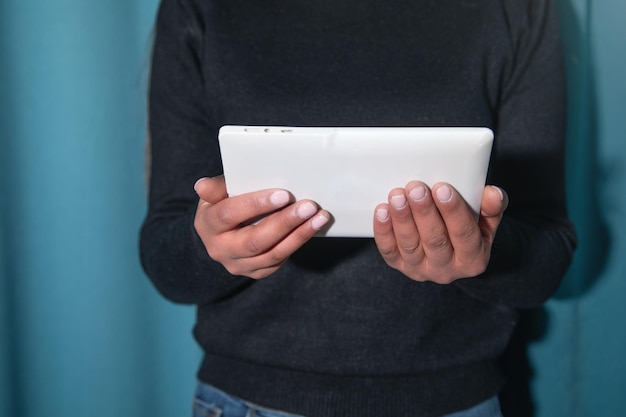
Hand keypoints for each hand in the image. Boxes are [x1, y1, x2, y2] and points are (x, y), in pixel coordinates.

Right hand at [193, 176, 330, 278]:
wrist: (219, 237)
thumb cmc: (221, 205)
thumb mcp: (215, 194)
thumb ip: (216, 188)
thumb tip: (202, 185)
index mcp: (208, 225)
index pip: (229, 215)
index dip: (256, 204)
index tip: (283, 194)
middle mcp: (221, 249)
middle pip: (255, 240)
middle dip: (284, 223)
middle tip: (309, 206)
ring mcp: (239, 264)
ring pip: (272, 254)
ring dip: (299, 235)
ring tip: (319, 217)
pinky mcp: (257, 272)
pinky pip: (279, 260)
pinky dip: (298, 243)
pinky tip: (313, 228)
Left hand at [373, 182, 507, 283]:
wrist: (449, 252)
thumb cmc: (469, 229)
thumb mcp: (486, 221)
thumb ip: (492, 207)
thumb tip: (493, 193)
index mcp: (473, 259)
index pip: (464, 234)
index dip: (453, 211)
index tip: (442, 188)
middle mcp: (447, 270)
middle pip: (435, 240)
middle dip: (424, 212)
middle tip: (416, 188)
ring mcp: (421, 270)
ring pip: (410, 245)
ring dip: (402, 218)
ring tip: (397, 195)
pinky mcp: (399, 266)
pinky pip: (388, 250)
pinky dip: (383, 230)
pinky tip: (381, 210)